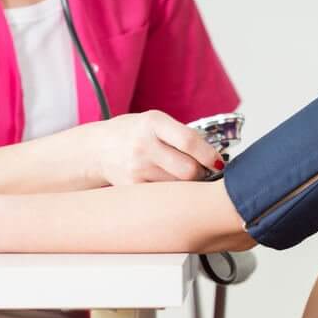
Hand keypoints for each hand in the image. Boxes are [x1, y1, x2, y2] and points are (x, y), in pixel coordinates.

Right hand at [96, 111, 224, 185]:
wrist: (98, 149)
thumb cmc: (134, 133)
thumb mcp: (155, 122)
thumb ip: (182, 135)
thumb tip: (214, 158)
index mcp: (153, 123)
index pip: (189, 141)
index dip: (210, 155)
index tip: (219, 162)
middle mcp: (143, 145)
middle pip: (188, 171)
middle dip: (201, 173)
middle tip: (202, 171)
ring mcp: (136, 169)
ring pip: (178, 186)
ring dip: (187, 184)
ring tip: (181, 175)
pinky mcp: (132, 187)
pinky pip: (164, 195)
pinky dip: (172, 192)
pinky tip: (168, 183)